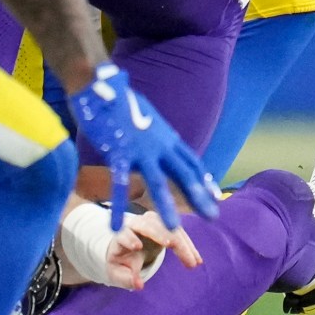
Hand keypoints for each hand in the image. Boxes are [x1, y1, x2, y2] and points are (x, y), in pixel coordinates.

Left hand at [59, 197, 200, 287]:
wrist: (127, 248)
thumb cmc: (121, 261)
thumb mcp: (118, 272)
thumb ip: (126, 279)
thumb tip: (138, 286)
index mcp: (121, 234)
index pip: (124, 233)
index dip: (129, 239)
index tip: (137, 247)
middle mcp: (137, 224)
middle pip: (150, 226)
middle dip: (162, 236)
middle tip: (173, 246)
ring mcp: (152, 221)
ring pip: (169, 228)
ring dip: (183, 243)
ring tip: (194, 262)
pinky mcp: (165, 224)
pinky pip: (179, 232)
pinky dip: (188, 245)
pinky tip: (196, 259)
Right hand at [68, 62, 218, 232]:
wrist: (100, 86)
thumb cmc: (120, 100)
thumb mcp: (147, 116)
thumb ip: (156, 134)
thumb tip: (164, 141)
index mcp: (166, 135)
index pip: (191, 161)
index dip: (204, 179)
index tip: (215, 195)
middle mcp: (159, 143)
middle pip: (184, 173)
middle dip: (199, 196)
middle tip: (213, 216)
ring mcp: (140, 149)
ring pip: (157, 181)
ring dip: (166, 206)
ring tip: (174, 228)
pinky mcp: (118, 153)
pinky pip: (119, 184)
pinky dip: (118, 205)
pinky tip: (117, 225)